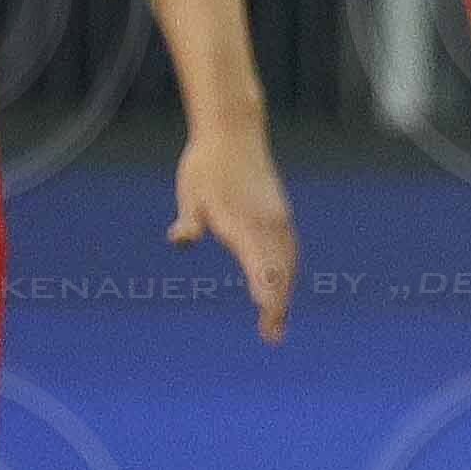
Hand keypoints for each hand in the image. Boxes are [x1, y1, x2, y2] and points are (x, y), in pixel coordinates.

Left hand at [172, 124, 296, 340]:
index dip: (267, 297)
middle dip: (278, 305)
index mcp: (245, 223)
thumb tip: (180, 239)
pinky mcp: (281, 215)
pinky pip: (290, 251)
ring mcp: (278, 220)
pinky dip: (287, 272)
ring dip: (285, 291)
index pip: (262, 268)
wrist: (234, 133)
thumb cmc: (207, 164)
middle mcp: (268, 225)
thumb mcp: (191, 192)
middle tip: (272, 336)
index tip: (267, 321)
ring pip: (288, 263)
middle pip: (280, 272)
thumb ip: (190, 220)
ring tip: (278, 318)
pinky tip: (282, 283)